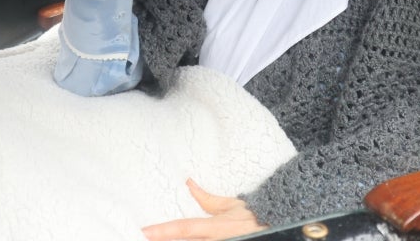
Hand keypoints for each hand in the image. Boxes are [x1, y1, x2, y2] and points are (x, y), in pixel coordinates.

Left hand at [141, 179, 263, 240]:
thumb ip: (206, 198)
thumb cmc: (253, 215)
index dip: (162, 231)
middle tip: (143, 237)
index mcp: (214, 227)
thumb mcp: (229, 205)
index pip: (183, 229)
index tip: (144, 231)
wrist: (277, 225)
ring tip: (153, 239)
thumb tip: (189, 183)